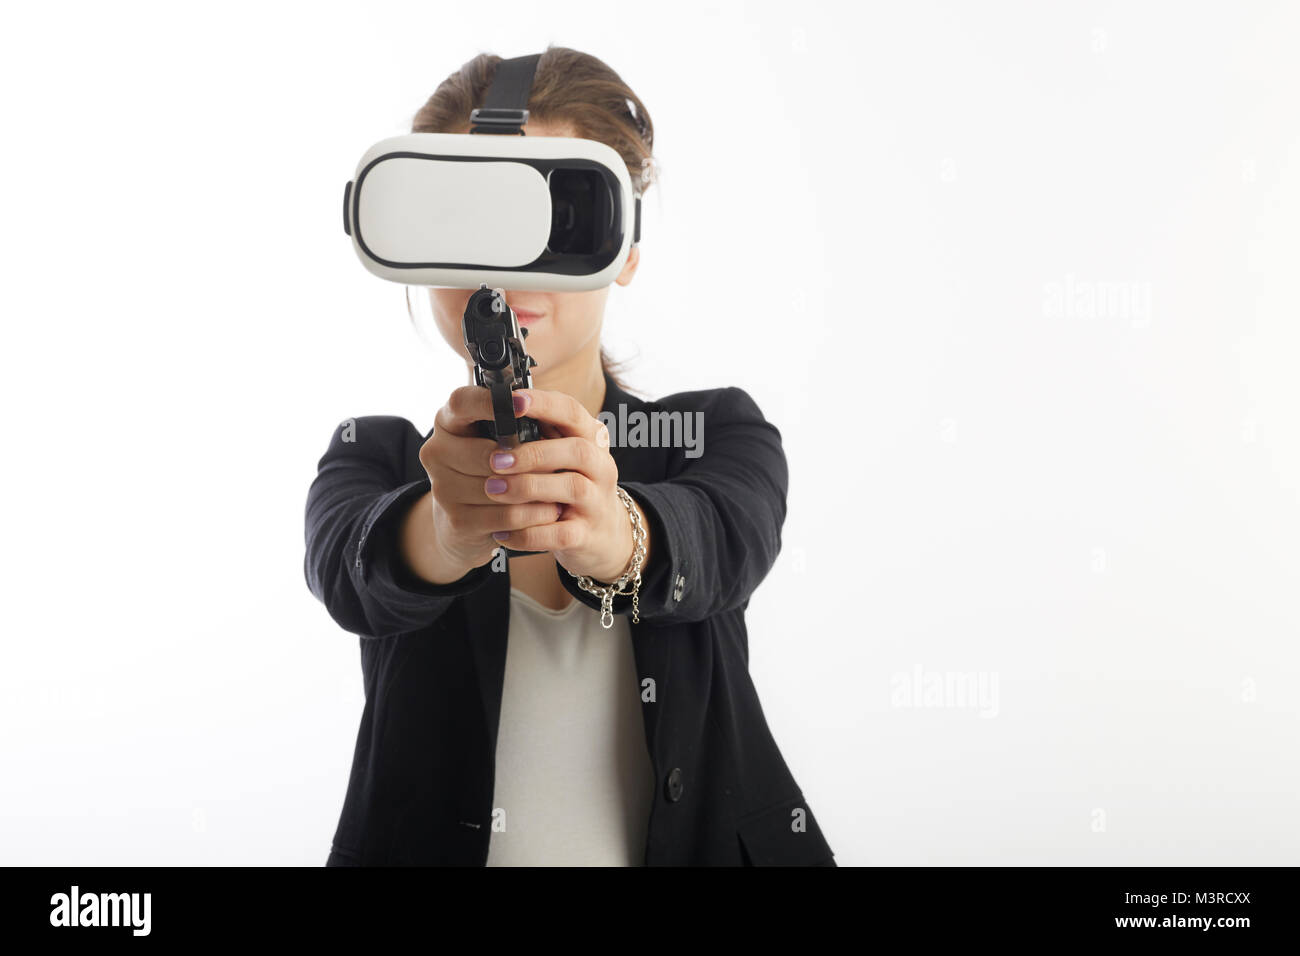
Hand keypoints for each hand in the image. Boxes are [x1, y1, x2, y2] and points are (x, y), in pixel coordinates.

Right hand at [404, 385, 563, 582]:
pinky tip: (551, 510)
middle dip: (527, 460)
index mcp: (448, 422)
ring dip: (537, 489)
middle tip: (561, 461)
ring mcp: (442, 488)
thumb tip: (547, 415)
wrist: (466, 520)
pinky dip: (533, 514)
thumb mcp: (496, 439)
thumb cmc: (491, 467)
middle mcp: (436, 451)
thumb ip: (514, 424)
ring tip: (563, 488)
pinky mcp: (456, 520)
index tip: (523, 405)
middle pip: (485, 453)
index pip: (461, 402)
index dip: (490, 402)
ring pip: (500, 487)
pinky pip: (505, 514)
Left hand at [483, 388, 650, 581]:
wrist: (603, 534)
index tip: (512, 400)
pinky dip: (527, 533)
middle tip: (495, 460)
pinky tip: (500, 532)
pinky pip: (559, 534)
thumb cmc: (569, 483)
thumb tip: (491, 410)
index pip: (572, 412)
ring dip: (528, 487)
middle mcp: (601, 467)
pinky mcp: (587, 535)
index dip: (544, 404)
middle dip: (534, 453)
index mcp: (592, 439)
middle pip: (577, 450)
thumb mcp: (561, 454)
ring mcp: (597, 502)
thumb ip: (536, 434)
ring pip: (572, 488)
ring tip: (492, 490)